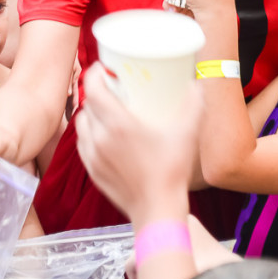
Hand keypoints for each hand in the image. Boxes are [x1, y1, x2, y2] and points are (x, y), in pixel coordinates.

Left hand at [75, 62, 202, 225]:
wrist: (157, 211)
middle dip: (95, 91)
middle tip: (112, 87)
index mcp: (117, 124)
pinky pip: (83, 144)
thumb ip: (194, 104)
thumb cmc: (171, 172)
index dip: (95, 73)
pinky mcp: (93, 171)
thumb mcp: (187, 133)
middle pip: (87, 104)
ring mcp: (93, 156)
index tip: (104, 67)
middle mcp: (99, 138)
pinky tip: (103, 135)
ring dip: (91, 113)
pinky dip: (89, 134)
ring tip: (107, 110)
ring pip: (82, 124)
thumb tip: (195, 83)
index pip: (92, 88)